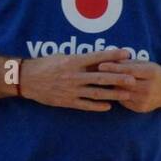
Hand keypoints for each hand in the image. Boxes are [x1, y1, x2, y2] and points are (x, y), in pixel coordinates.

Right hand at [17, 49, 135, 110]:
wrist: (26, 79)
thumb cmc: (44, 65)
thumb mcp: (61, 57)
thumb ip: (79, 59)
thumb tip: (98, 58)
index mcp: (73, 61)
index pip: (97, 57)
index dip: (113, 55)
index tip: (127, 53)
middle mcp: (73, 75)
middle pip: (101, 76)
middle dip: (118, 78)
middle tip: (133, 79)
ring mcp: (71, 90)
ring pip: (96, 92)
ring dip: (112, 93)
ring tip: (126, 94)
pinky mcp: (66, 101)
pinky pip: (85, 105)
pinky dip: (97, 106)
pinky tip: (108, 107)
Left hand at [93, 59, 160, 112]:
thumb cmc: (154, 73)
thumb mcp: (145, 64)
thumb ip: (129, 63)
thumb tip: (110, 58)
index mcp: (151, 73)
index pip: (129, 70)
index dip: (114, 68)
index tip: (100, 65)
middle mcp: (149, 87)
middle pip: (124, 83)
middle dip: (108, 79)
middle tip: (93, 75)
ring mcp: (145, 100)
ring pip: (122, 93)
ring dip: (109, 89)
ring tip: (96, 84)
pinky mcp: (141, 108)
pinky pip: (124, 102)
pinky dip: (115, 97)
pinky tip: (105, 93)